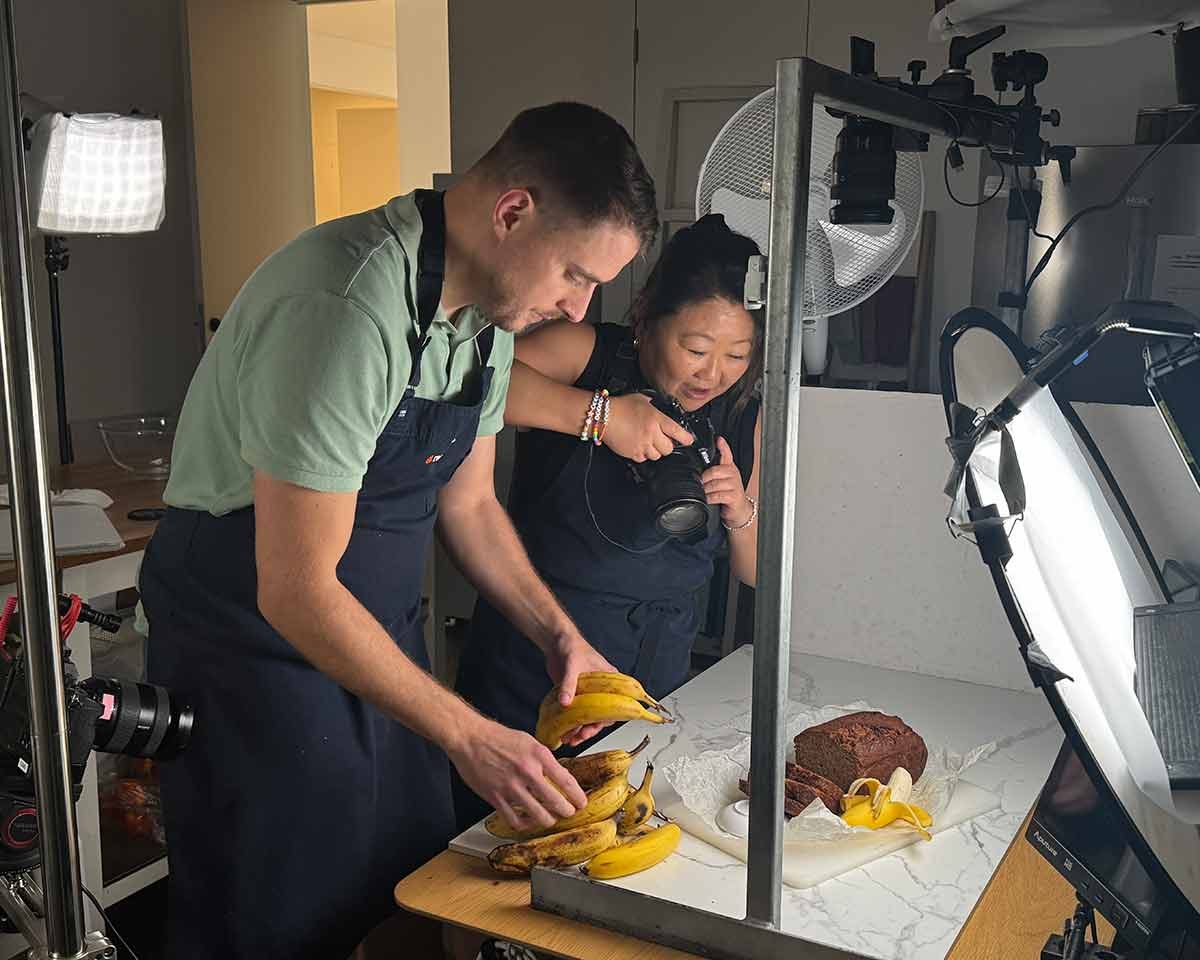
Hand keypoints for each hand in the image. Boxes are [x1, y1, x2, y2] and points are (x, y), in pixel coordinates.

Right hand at [446, 714, 587, 830]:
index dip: (577, 796)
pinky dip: (525, 824)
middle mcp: (527, 771)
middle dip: (567, 811)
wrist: (469, 738)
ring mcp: (511, 787)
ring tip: (550, 818)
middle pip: (556, 802)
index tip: (581, 802)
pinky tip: (528, 820)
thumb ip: (543, 759)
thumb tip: (557, 775)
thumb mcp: (528, 741)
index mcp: (538, 755)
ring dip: (548, 820)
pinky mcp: (496, 797)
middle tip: (568, 812)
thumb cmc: (497, 737)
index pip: (566, 781)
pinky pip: (515, 820)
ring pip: (539, 815)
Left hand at [544, 630, 616, 746]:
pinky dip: (571, 724)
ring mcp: (587, 694)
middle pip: (601, 715)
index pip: (615, 705)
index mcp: (609, 681)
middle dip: (591, 728)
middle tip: (580, 736)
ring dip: (580, 729)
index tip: (597, 727)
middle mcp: (601, 690)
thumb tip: (566, 701)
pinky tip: (565, 731)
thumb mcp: (572, 665)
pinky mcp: (575, 695)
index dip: (607, 719)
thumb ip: (569, 684)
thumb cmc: (571, 646)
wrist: (555, 641)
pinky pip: (576, 714)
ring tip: (570, 738)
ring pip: (588, 717)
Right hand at [603, 393, 693, 461]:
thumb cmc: (620, 406)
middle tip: (662, 441)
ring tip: (648, 443)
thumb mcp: (641, 399)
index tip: (689, 440)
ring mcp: (642, 444)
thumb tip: (659, 407)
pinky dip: (642, 454)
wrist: (603, 416)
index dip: (686, 438)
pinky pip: (643, 459)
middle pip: (668, 448)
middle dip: (667, 445)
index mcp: (656, 419)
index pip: (677, 432)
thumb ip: (653, 405)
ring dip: (655, 451)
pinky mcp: (632, 453)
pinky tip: (638, 445)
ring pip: (657, 456)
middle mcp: (651, 433)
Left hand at [702, 437, 751, 526]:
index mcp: (729, 468)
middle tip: (699, 483)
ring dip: (705, 490)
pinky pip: (717, 495)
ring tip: (702, 493)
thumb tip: (697, 467)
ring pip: (714, 484)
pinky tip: (708, 499)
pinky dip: (709, 498)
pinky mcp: (734, 496)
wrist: (739, 510)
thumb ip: (713, 471)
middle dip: (704, 478)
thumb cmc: (727, 494)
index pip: (727, 454)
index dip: (723, 446)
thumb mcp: (721, 480)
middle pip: (715, 470)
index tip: (718, 439)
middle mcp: (733, 474)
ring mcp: (735, 485)